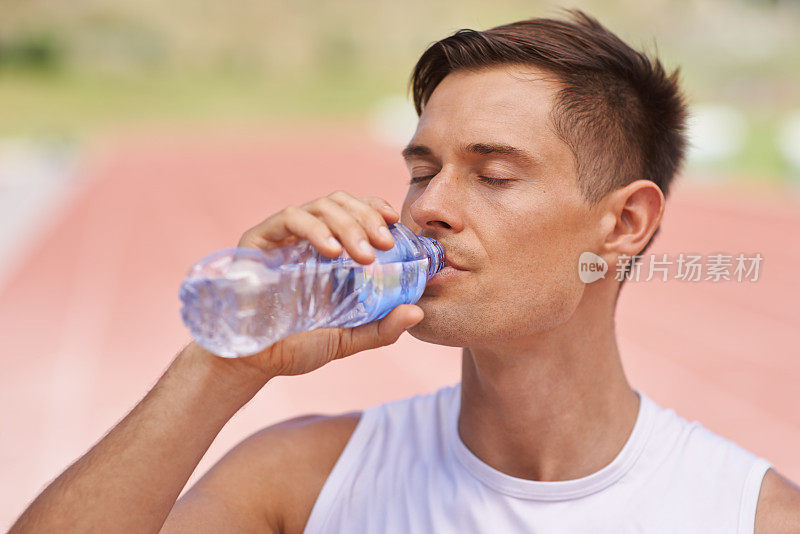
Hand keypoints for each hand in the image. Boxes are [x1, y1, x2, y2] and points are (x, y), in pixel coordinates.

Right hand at [223, 191, 423, 376]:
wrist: (251, 362)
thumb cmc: (295, 346)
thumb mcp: (347, 338)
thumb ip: (382, 328)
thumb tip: (418, 312)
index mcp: (328, 252)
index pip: (354, 211)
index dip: (374, 207)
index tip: (394, 220)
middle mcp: (307, 238)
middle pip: (340, 203)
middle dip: (366, 218)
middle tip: (383, 244)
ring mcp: (283, 237)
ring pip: (320, 206)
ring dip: (347, 224)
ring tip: (363, 255)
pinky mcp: (259, 240)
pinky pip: (290, 218)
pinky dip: (315, 229)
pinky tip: (332, 251)